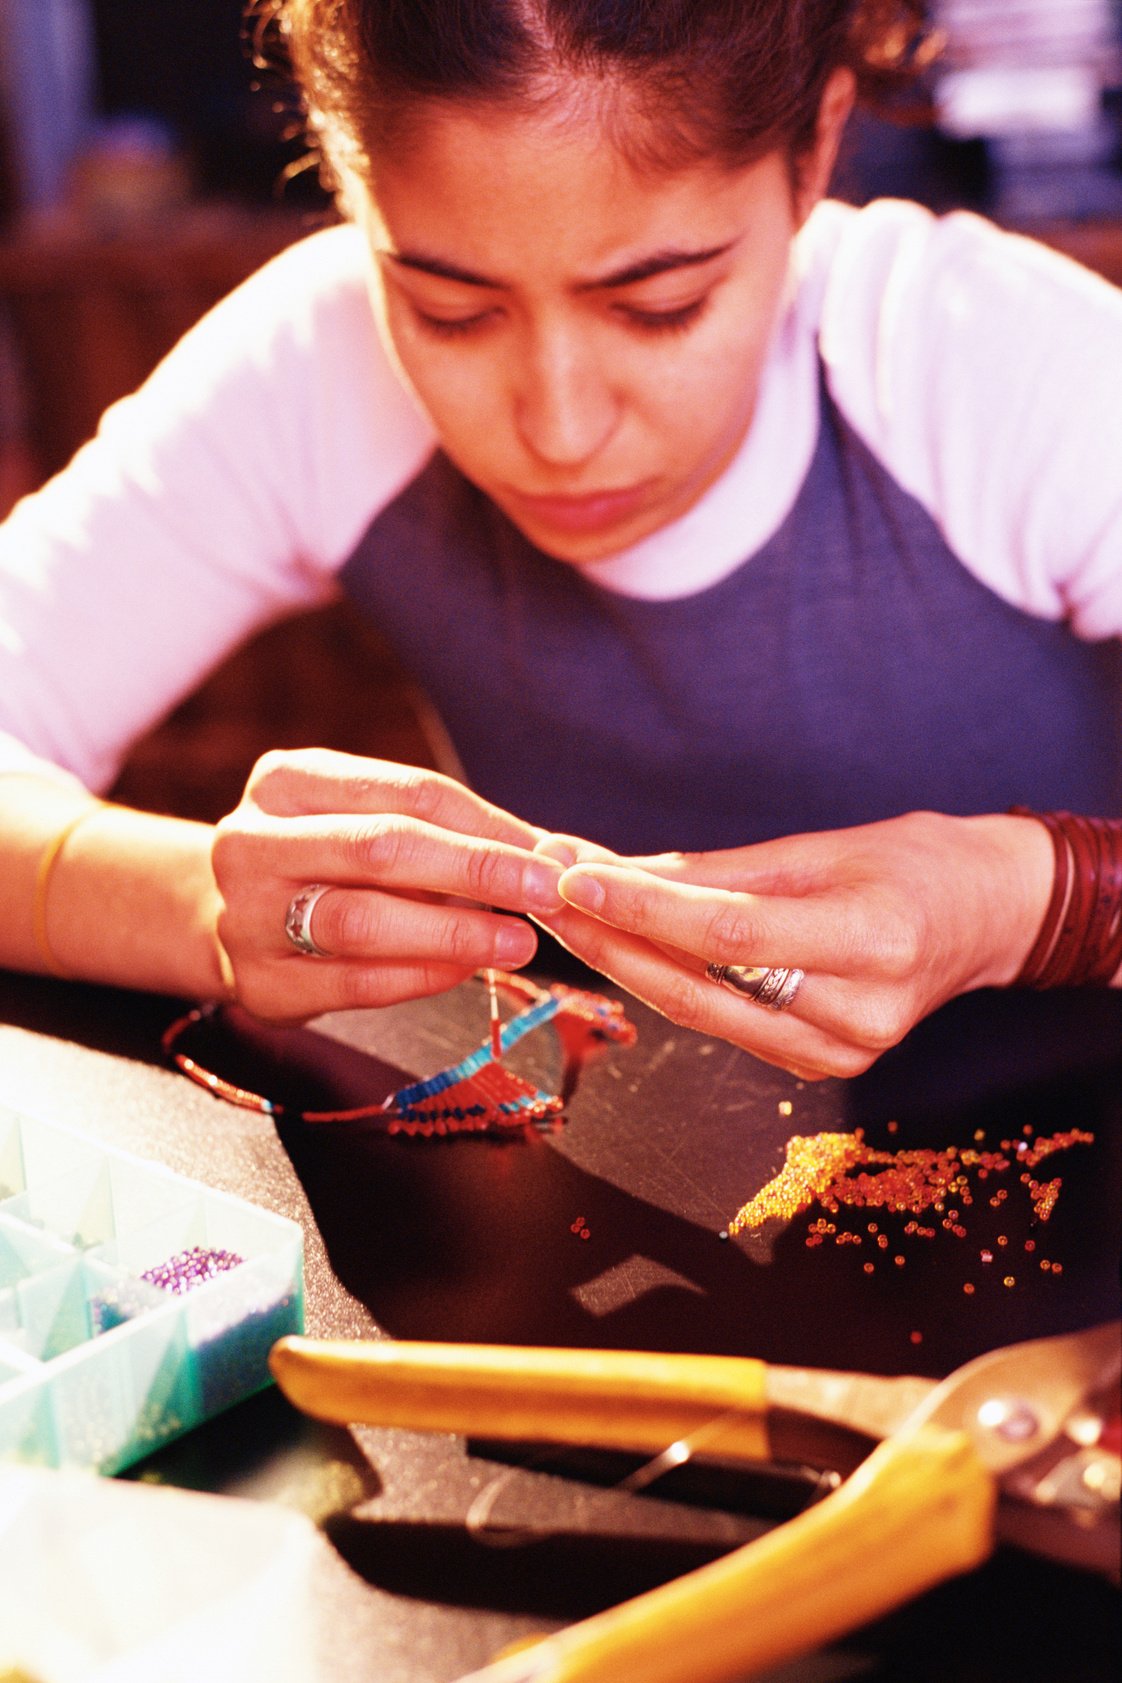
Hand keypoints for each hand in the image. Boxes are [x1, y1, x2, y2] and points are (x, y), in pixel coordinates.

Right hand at [211, 748, 564, 1019]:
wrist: (232, 919)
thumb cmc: (327, 862)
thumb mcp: (368, 821)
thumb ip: (444, 830)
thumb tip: (551, 853)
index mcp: (287, 781)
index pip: (407, 792)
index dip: (487, 823)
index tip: (550, 852)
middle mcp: (251, 841)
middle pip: (381, 847)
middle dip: (476, 869)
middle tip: (545, 893)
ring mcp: (245, 915)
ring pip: (361, 920)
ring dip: (453, 932)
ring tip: (517, 942)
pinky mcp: (258, 983)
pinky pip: (353, 983)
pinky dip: (419, 977)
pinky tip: (465, 971)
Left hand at [534, 812, 1053, 1078]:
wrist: (980, 922)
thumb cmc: (909, 868)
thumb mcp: (820, 848)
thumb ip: (715, 872)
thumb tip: (613, 871)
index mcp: (872, 944)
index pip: (729, 933)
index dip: (644, 908)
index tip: (573, 877)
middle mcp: (857, 1016)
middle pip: (702, 986)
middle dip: (612, 940)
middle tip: (546, 895)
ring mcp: (838, 1054)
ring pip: (701, 1013)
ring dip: (626, 963)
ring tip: (568, 914)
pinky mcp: (818, 1067)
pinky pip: (723, 1024)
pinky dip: (668, 985)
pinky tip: (624, 949)